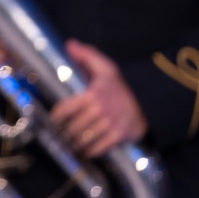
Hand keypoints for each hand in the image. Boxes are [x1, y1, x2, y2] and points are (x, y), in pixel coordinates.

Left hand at [50, 39, 147, 158]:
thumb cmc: (120, 86)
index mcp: (93, 93)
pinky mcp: (118, 136)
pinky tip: (83, 152)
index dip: (55, 118)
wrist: (147, 102)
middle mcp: (100, 110)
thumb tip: (69, 44)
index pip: (66, 108)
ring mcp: (110, 124)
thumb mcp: (105, 67)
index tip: (50, 122)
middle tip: (57, 137)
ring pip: (84, 139)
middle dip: (63, 134)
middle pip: (73, 127)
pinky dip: (89, 152)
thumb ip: (86, 55)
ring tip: (66, 146)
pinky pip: (99, 148)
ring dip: (73, 145)